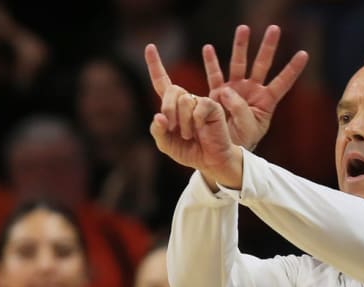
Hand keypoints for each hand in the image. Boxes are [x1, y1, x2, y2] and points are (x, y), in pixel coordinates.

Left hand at [145, 45, 241, 188]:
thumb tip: (159, 117)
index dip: (155, 65)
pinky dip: (196, 120)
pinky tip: (201, 129)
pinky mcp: (213, 106)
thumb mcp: (167, 144)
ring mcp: (200, 102)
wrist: (211, 162)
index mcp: (174, 107)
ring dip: (182, 121)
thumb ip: (158, 131)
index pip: (162, 82)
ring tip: (188, 134)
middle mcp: (187, 100)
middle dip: (167, 108)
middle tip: (171, 127)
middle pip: (171, 89)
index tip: (150, 47)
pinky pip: (198, 105)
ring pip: (183, 99)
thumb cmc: (191, 152)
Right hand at [203, 24, 308, 150]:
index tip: (304, 54)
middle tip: (275, 28)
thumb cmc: (241, 141)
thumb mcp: (248, 127)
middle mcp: (252, 91)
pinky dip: (211, 62)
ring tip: (244, 28)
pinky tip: (208, 48)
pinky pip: (215, 75)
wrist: (224, 148)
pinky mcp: (218, 93)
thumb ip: (240, 108)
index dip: (292, 69)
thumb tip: (226, 89)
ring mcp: (235, 89)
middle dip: (268, 47)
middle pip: (262, 64)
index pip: (282, 83)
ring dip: (241, 46)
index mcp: (266, 102)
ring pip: (239, 63)